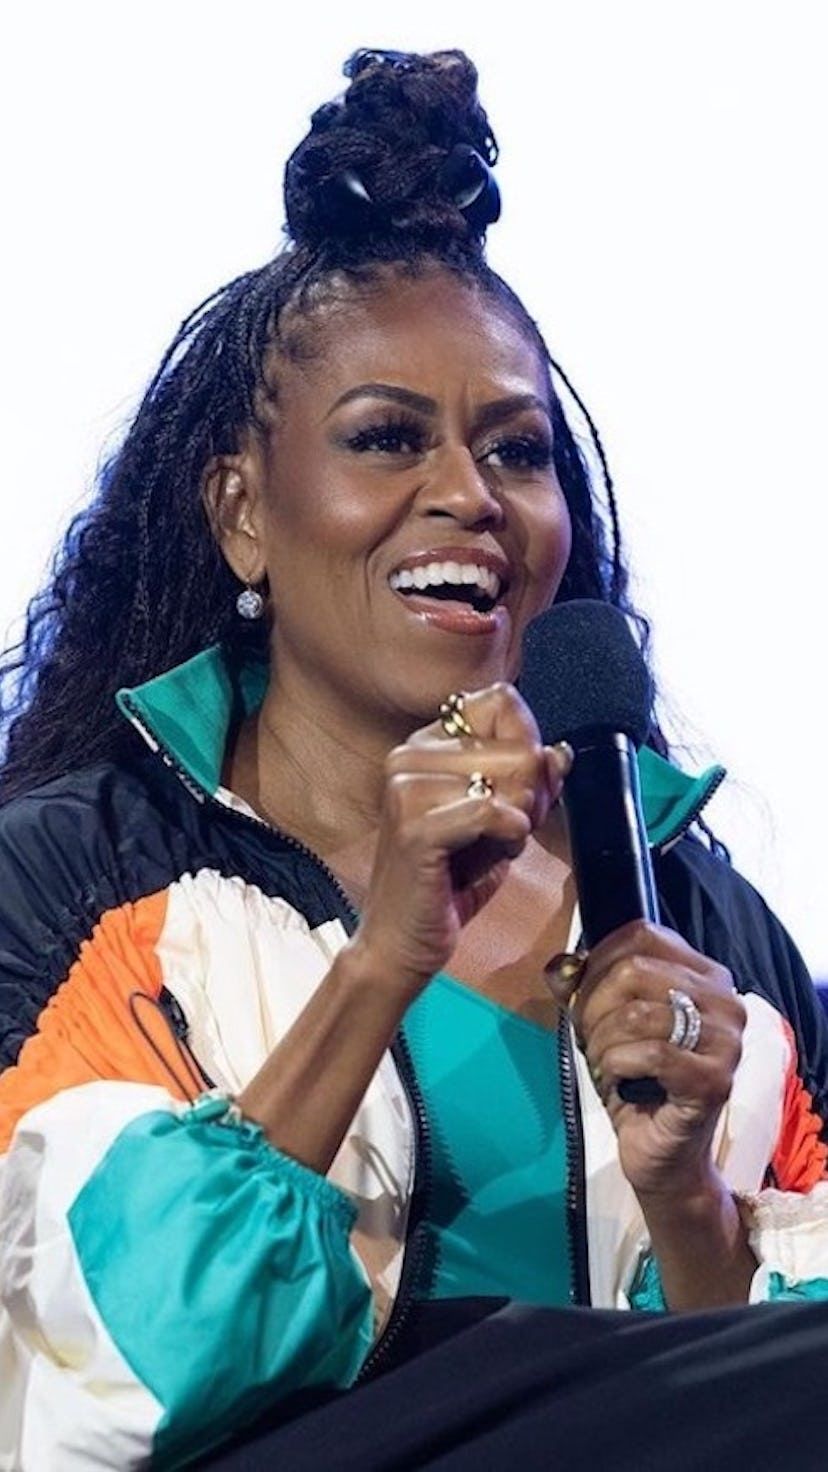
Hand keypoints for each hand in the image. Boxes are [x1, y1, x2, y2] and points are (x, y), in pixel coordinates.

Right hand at [350, 683, 570, 998]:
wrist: (401, 943)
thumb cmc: (449, 882)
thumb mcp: (500, 824)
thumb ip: (529, 783)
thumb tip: (560, 752)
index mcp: (425, 745)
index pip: (501, 700)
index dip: (529, 743)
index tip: (521, 788)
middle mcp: (409, 755)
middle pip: (518, 742)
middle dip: (533, 793)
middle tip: (508, 832)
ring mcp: (406, 788)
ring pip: (512, 775)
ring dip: (521, 820)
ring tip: (493, 847)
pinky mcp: (415, 827)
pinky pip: (494, 812)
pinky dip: (511, 836)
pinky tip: (496, 854)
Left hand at [551, 921, 745, 1200]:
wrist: (663, 1155)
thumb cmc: (636, 1082)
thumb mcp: (605, 1025)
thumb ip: (581, 989)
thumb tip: (559, 967)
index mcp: (705, 975)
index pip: (643, 935)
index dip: (599, 960)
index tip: (581, 995)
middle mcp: (725, 1000)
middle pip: (635, 971)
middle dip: (594, 1006)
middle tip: (589, 1037)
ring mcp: (726, 1041)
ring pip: (637, 1014)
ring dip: (602, 1041)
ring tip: (603, 1062)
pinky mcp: (715, 1080)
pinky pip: (649, 1054)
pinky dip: (616, 1065)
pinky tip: (618, 1080)